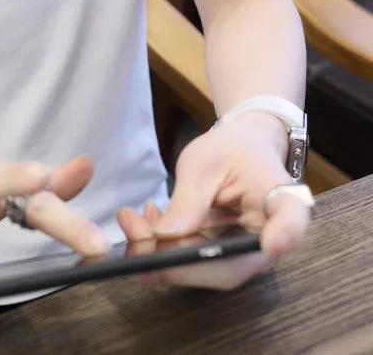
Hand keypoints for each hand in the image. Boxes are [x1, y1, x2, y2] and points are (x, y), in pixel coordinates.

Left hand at [116, 114, 312, 289]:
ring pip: (201, 269)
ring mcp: (243, 254)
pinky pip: (189, 261)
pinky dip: (159, 246)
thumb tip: (164, 235)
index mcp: (281, 201)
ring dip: (156, 251)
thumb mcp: (204, 162)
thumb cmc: (229, 149)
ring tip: (128, 220)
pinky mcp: (222, 257)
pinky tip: (139, 221)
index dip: (285, 235)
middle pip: (228, 265)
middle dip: (172, 256)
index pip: (292, 222)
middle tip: (133, 231)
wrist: (239, 150)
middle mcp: (268, 240)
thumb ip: (189, 198)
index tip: (272, 243)